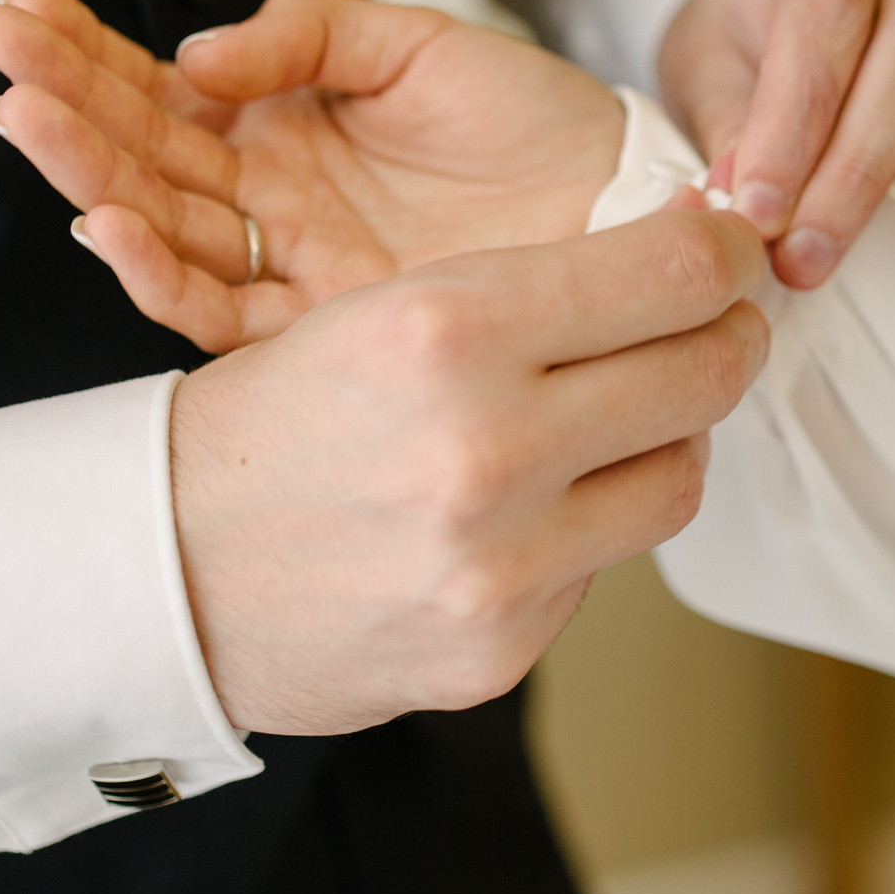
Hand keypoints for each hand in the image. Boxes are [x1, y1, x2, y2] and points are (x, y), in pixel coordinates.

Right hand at [0, 0, 625, 352]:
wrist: (628, 210)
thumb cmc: (533, 122)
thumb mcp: (417, 48)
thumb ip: (311, 33)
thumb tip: (197, 53)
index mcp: (283, 134)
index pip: (162, 92)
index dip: (89, 51)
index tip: (16, 6)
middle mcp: (274, 210)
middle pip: (142, 158)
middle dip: (63, 101)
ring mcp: (296, 273)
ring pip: (166, 226)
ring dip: (87, 169)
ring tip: (21, 114)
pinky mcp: (331, 333)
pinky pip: (227, 309)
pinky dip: (159, 268)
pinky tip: (104, 225)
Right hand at [168, 209, 769, 731]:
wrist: (162, 573)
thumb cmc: (275, 423)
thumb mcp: (384, 310)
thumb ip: (535, 289)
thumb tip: (694, 251)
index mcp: (448, 329)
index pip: (675, 271)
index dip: (728, 251)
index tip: (732, 247)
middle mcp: (486, 447)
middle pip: (707, 372)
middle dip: (729, 335)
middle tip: (718, 322)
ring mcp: (502, 562)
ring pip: (679, 476)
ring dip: (670, 437)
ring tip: (624, 414)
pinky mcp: (503, 646)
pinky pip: (605, 564)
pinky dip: (587, 525)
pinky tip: (530, 506)